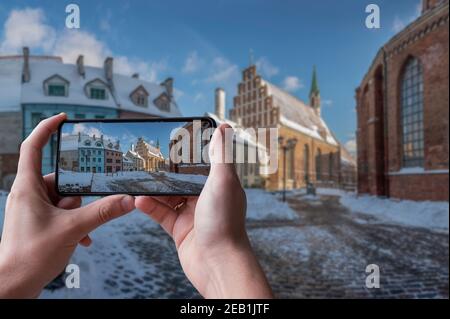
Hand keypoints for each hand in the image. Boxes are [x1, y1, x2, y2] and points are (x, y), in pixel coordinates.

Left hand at [0, 113, 134, 297]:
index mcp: (28, 187)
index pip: (34, 147)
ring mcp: (34, 208)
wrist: (12, 286)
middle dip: (77, 196)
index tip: (64, 119)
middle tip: (78, 213)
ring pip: (65, 199)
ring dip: (78, 214)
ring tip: (78, 232)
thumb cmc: (29, 257)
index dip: (47, 128)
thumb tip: (127, 200)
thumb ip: (102, 212)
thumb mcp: (72, 230)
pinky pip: (63, 213)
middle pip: (62, 180)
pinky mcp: (39, 221)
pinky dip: (74, 223)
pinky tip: (82, 238)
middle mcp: (29, 194)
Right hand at [135, 124, 272, 297]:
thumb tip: (224, 127)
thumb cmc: (225, 222)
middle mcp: (206, 198)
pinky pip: (161, 213)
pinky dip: (150, 206)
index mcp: (219, 185)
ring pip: (169, 196)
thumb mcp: (223, 182)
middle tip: (148, 160)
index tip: (173, 142)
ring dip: (154, 189)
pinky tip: (138, 200)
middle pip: (182, 179)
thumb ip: (221, 155)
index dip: (189, 153)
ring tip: (139, 179)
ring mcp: (192, 214)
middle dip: (166, 171)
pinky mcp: (180, 229)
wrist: (217, 263)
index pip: (202, 163)